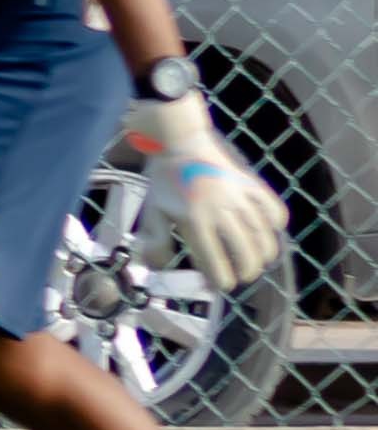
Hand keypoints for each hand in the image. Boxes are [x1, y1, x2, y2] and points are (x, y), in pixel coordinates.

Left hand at [120, 89, 291, 288]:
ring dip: (264, 254)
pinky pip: (274, 210)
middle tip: (243, 276)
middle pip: (244, 251)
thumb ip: (156, 242)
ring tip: (258, 263)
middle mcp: (221, 211)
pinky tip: (269, 233)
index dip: (220, 279)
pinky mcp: (252, 185)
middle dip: (246, 270)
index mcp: (194, 220)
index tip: (222, 286)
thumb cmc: (165, 180)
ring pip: (263, 235)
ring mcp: (240, 197)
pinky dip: (276, 225)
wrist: (180, 142)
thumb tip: (159, 267)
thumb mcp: (153, 211)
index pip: (214, 260)